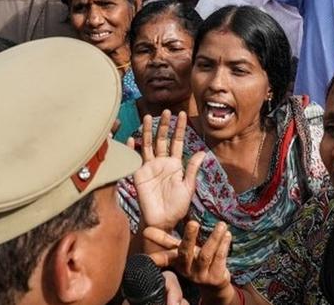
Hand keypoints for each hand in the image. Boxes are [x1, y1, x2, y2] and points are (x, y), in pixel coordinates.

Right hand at [131, 110, 204, 230]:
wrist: (162, 221)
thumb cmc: (177, 207)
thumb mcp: (188, 187)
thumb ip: (192, 169)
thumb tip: (201, 152)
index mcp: (175, 164)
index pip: (177, 142)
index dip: (179, 128)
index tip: (183, 114)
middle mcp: (162, 163)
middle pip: (162, 139)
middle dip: (164, 125)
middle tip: (166, 111)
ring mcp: (149, 167)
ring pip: (148, 144)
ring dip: (148, 131)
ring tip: (148, 116)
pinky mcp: (138, 175)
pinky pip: (135, 159)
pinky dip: (132, 149)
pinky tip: (132, 139)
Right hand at [145, 221, 234, 302]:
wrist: (214, 285)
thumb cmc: (196, 263)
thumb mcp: (180, 253)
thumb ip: (165, 242)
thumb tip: (146, 230)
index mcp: (178, 263)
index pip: (166, 254)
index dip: (158, 245)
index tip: (147, 233)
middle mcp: (188, 270)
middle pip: (186, 252)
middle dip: (189, 237)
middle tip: (193, 223)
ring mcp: (202, 275)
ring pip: (206, 254)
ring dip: (214, 239)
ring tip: (221, 225)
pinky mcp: (216, 277)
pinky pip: (220, 259)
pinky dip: (224, 246)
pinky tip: (227, 235)